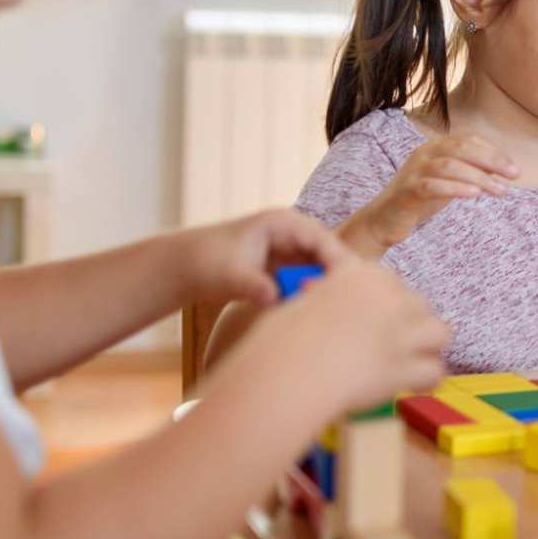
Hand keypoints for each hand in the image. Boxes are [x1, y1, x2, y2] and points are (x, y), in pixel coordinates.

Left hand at [173, 209, 355, 307]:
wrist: (186, 267)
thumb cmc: (206, 263)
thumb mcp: (230, 276)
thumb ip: (254, 286)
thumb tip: (274, 298)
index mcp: (283, 223)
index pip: (322, 239)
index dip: (338, 261)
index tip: (349, 287)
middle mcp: (293, 234)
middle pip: (329, 254)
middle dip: (339, 277)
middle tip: (351, 306)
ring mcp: (292, 250)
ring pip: (322, 269)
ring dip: (327, 288)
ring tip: (338, 314)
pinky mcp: (288, 268)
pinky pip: (310, 280)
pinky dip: (314, 294)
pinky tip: (318, 315)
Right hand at [254, 259, 448, 411]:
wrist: (286, 371)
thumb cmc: (281, 340)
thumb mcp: (303, 302)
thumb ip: (327, 298)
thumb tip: (326, 303)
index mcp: (363, 275)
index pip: (392, 283)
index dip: (386, 304)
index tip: (375, 320)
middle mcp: (390, 298)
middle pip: (420, 304)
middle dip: (410, 323)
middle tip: (392, 344)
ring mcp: (402, 332)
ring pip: (440, 332)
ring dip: (428, 346)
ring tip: (412, 361)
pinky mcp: (405, 367)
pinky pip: (435, 371)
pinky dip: (426, 380)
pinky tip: (413, 387)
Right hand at [336, 132, 519, 257]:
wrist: (383, 220)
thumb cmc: (420, 199)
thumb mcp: (449, 181)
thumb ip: (471, 171)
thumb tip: (503, 168)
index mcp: (434, 147)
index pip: (469, 140)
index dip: (494, 152)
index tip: (514, 169)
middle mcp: (423, 154)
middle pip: (461, 148)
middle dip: (492, 160)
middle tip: (514, 175)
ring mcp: (414, 172)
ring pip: (450, 166)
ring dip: (479, 177)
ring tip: (501, 191)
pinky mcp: (407, 191)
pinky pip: (433, 186)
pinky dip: (455, 188)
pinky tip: (474, 195)